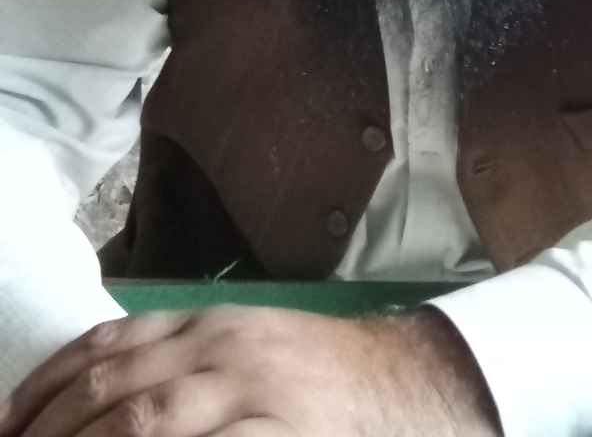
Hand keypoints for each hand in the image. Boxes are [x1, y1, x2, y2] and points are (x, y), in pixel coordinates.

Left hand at [0, 304, 500, 435]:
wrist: (393, 380)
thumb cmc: (311, 370)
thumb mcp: (241, 340)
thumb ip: (178, 352)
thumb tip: (101, 382)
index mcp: (208, 324)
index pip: (107, 345)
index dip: (46, 385)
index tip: (9, 422)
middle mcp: (220, 351)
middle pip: (112, 389)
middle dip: (51, 430)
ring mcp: (247, 395)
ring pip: (143, 423)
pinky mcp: (272, 435)